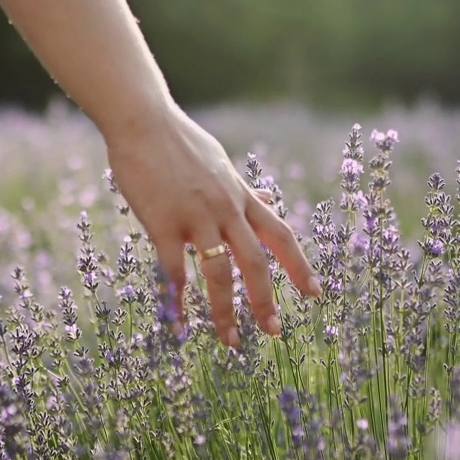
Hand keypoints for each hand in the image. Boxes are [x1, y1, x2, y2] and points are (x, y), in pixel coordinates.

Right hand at [104, 107, 320, 345]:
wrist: (142, 119)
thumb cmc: (177, 140)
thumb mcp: (220, 162)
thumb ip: (241, 187)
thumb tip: (266, 196)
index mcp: (240, 195)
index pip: (280, 235)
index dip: (300, 266)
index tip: (316, 294)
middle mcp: (226, 208)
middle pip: (256, 262)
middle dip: (266, 300)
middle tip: (275, 331)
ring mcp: (196, 216)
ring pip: (219, 273)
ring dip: (226, 312)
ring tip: (230, 340)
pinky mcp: (163, 222)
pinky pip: (175, 270)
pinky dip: (178, 300)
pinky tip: (178, 323)